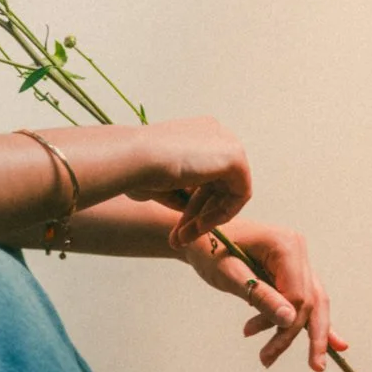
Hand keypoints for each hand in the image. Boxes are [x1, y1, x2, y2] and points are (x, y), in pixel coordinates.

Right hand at [120, 117, 251, 247]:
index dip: (191, 203)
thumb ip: (180, 190)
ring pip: (227, 192)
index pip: (203, 173)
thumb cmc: (134, 168)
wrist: (132, 159)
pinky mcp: (236, 157)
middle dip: (197, 215)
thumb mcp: (159, 181)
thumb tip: (191, 208)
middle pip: (216, 184)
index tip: (177, 225)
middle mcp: (213, 133)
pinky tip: (198, 226)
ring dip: (207, 219)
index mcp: (195, 132)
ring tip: (184, 238)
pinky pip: (239, 194)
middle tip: (180, 238)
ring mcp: (227, 142)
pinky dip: (221, 214)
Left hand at [178, 220, 347, 371]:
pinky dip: (310, 322)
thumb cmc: (208, 250)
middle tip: (316, 367)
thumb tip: (289, 320)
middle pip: (312, 300)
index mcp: (285, 245)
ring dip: (299, 334)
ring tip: (275, 358)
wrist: (199, 237)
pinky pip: (305, 298)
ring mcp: (296, 258)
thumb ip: (260, 295)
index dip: (286, 324)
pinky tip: (335, 344)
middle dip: (309, 336)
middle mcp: (297, 249)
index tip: (261, 344)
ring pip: (311, 302)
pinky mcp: (291, 269)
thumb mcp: (229, 274)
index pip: (299, 295)